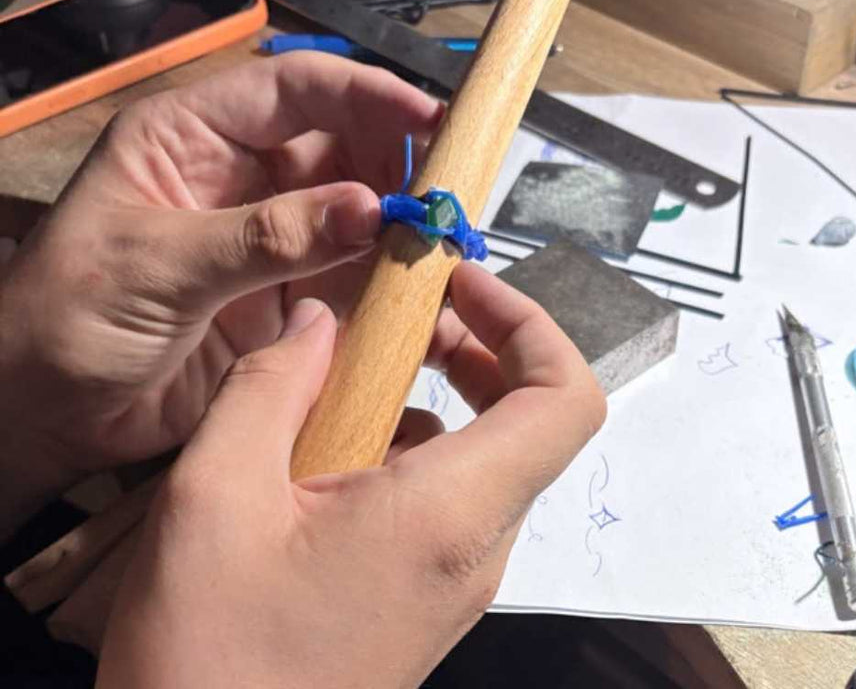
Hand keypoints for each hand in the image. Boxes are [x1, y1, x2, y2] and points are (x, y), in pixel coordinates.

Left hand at [0, 53, 441, 535]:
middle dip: (397, 168)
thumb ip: (268, 237)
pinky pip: (352, 284)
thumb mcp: (159, 265)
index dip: (367, 97)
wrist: (45, 420)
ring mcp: (270, 243)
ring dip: (400, 232)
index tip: (430, 123)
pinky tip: (421, 301)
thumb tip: (370, 209)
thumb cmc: (64, 322)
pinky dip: (389, 291)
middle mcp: (241, 181)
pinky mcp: (287, 302)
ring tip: (446, 252)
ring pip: (357, 219)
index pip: (296, 91)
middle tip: (446, 201)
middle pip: (342, 150)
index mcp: (192, 139)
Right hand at [96, 265, 606, 688]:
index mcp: (449, 513)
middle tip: (407, 315)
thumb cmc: (210, 658)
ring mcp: (457, 579)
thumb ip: (271, 385)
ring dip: (434, 399)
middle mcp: (476, 549)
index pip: (565, 400)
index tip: (465, 286)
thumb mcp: (213, 495)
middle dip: (477, 348)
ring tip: (348, 377)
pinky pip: (447, 501)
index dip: (533, 323)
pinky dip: (409, 452)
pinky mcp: (428, 597)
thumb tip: (318, 323)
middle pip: (529, 421)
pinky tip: (329, 450)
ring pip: (484, 459)